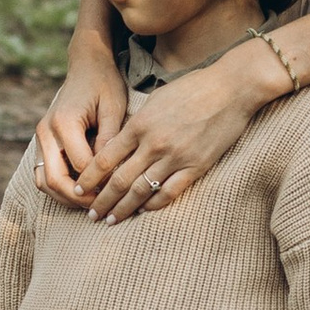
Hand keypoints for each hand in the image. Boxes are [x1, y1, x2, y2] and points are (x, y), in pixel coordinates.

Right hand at [35, 37, 127, 201]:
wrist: (86, 64)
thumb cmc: (104, 83)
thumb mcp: (114, 108)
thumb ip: (110, 140)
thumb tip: (110, 174)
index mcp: (64, 122)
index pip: (81, 166)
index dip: (100, 183)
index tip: (120, 191)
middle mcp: (46, 131)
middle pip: (55, 180)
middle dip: (79, 198)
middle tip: (102, 208)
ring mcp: (40, 138)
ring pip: (45, 181)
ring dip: (66, 197)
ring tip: (92, 204)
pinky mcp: (42, 142)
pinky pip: (44, 174)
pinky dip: (60, 188)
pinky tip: (82, 193)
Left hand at [72, 44, 282, 222]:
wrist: (231, 89)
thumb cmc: (192, 88)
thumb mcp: (156, 100)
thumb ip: (137, 124)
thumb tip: (117, 146)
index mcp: (140, 125)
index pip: (106, 158)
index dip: (90, 177)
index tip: (79, 188)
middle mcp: (154, 144)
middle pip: (119, 180)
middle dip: (101, 200)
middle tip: (90, 214)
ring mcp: (175, 157)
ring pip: (141, 191)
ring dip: (123, 209)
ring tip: (110, 220)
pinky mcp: (196, 166)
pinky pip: (169, 192)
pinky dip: (154, 205)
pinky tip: (143, 212)